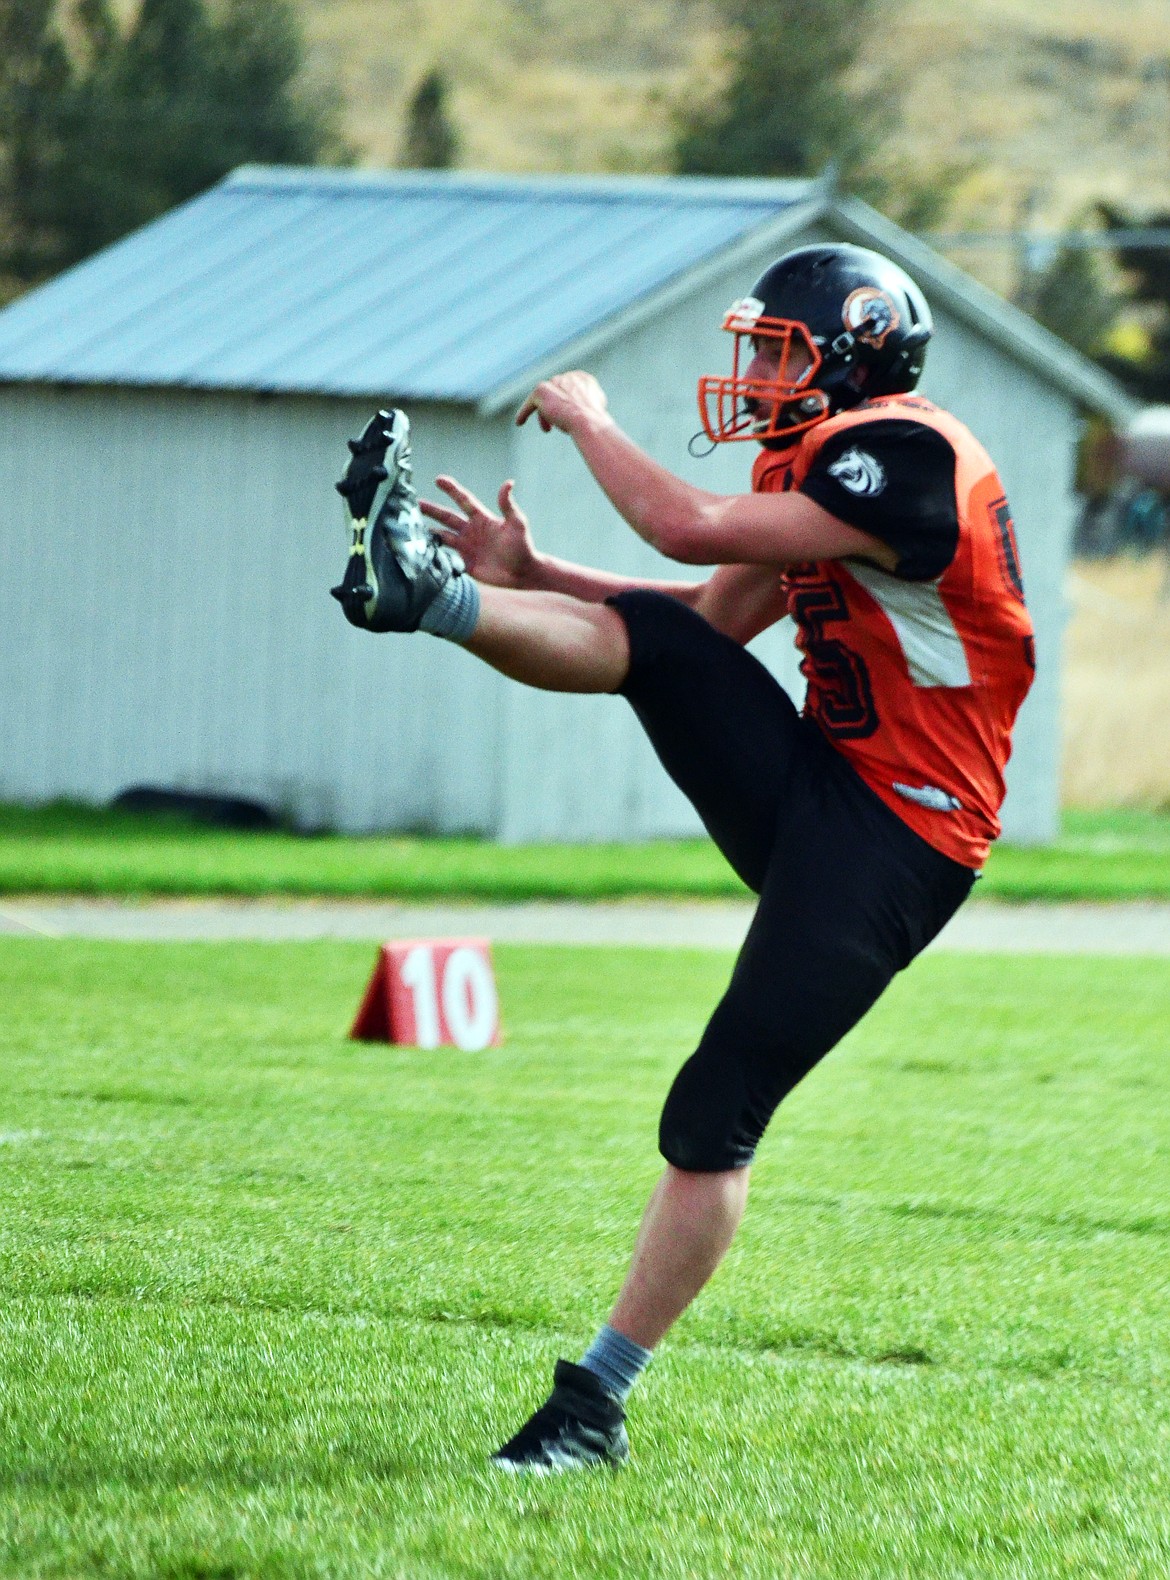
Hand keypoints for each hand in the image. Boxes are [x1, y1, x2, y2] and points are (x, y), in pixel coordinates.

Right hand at [419, 476, 537, 588]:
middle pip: (447, 517)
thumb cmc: (523, 547)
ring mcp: (467, 547)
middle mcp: (471, 531)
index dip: (452, 490)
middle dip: (431, 510)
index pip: (464, 500)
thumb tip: (508, 483)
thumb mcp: (517, 524)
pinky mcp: (465, 563)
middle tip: (415, 503)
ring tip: (412, 527)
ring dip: (429, 532)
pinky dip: (434, 552)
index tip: (439, 479)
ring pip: (443, 536)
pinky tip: (422, 550)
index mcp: (482, 519)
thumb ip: (508, 505)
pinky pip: (446, 556)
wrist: (522, 574)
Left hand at [515, 371, 609, 433]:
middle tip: (557, 426)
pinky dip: (524, 413)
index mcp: (583, 378)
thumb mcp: (597, 408)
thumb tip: (582, 407)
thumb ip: (589, 401)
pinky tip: (519, 422)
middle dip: (557, 410)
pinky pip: (530, 404)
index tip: (568, 418)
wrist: (587, 420)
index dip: (567, 405)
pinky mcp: (540, 391)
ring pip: (546, 400)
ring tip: (547, 429)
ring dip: (546, 415)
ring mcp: (553, 382)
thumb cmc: (595, 420)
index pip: (570, 391)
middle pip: (557, 395)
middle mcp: (568, 376)